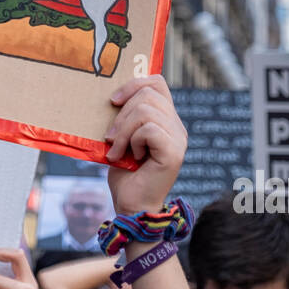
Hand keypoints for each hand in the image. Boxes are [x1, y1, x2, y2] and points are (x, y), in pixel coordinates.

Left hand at [104, 75, 186, 216]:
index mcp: (166, 120)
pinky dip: (132, 141)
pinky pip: (148, 129)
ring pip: (146, 110)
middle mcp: (177, 127)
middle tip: (110, 138)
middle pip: (148, 94)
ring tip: (117, 150)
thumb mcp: (122, 137)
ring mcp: (178, 139)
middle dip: (121, 114)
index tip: (113, 101)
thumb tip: (111, 94)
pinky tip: (131, 157)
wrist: (131, 205)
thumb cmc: (125, 173)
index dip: (133, 84)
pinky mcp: (174, 152)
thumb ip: (125, 116)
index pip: (157, 83)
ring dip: (123, 130)